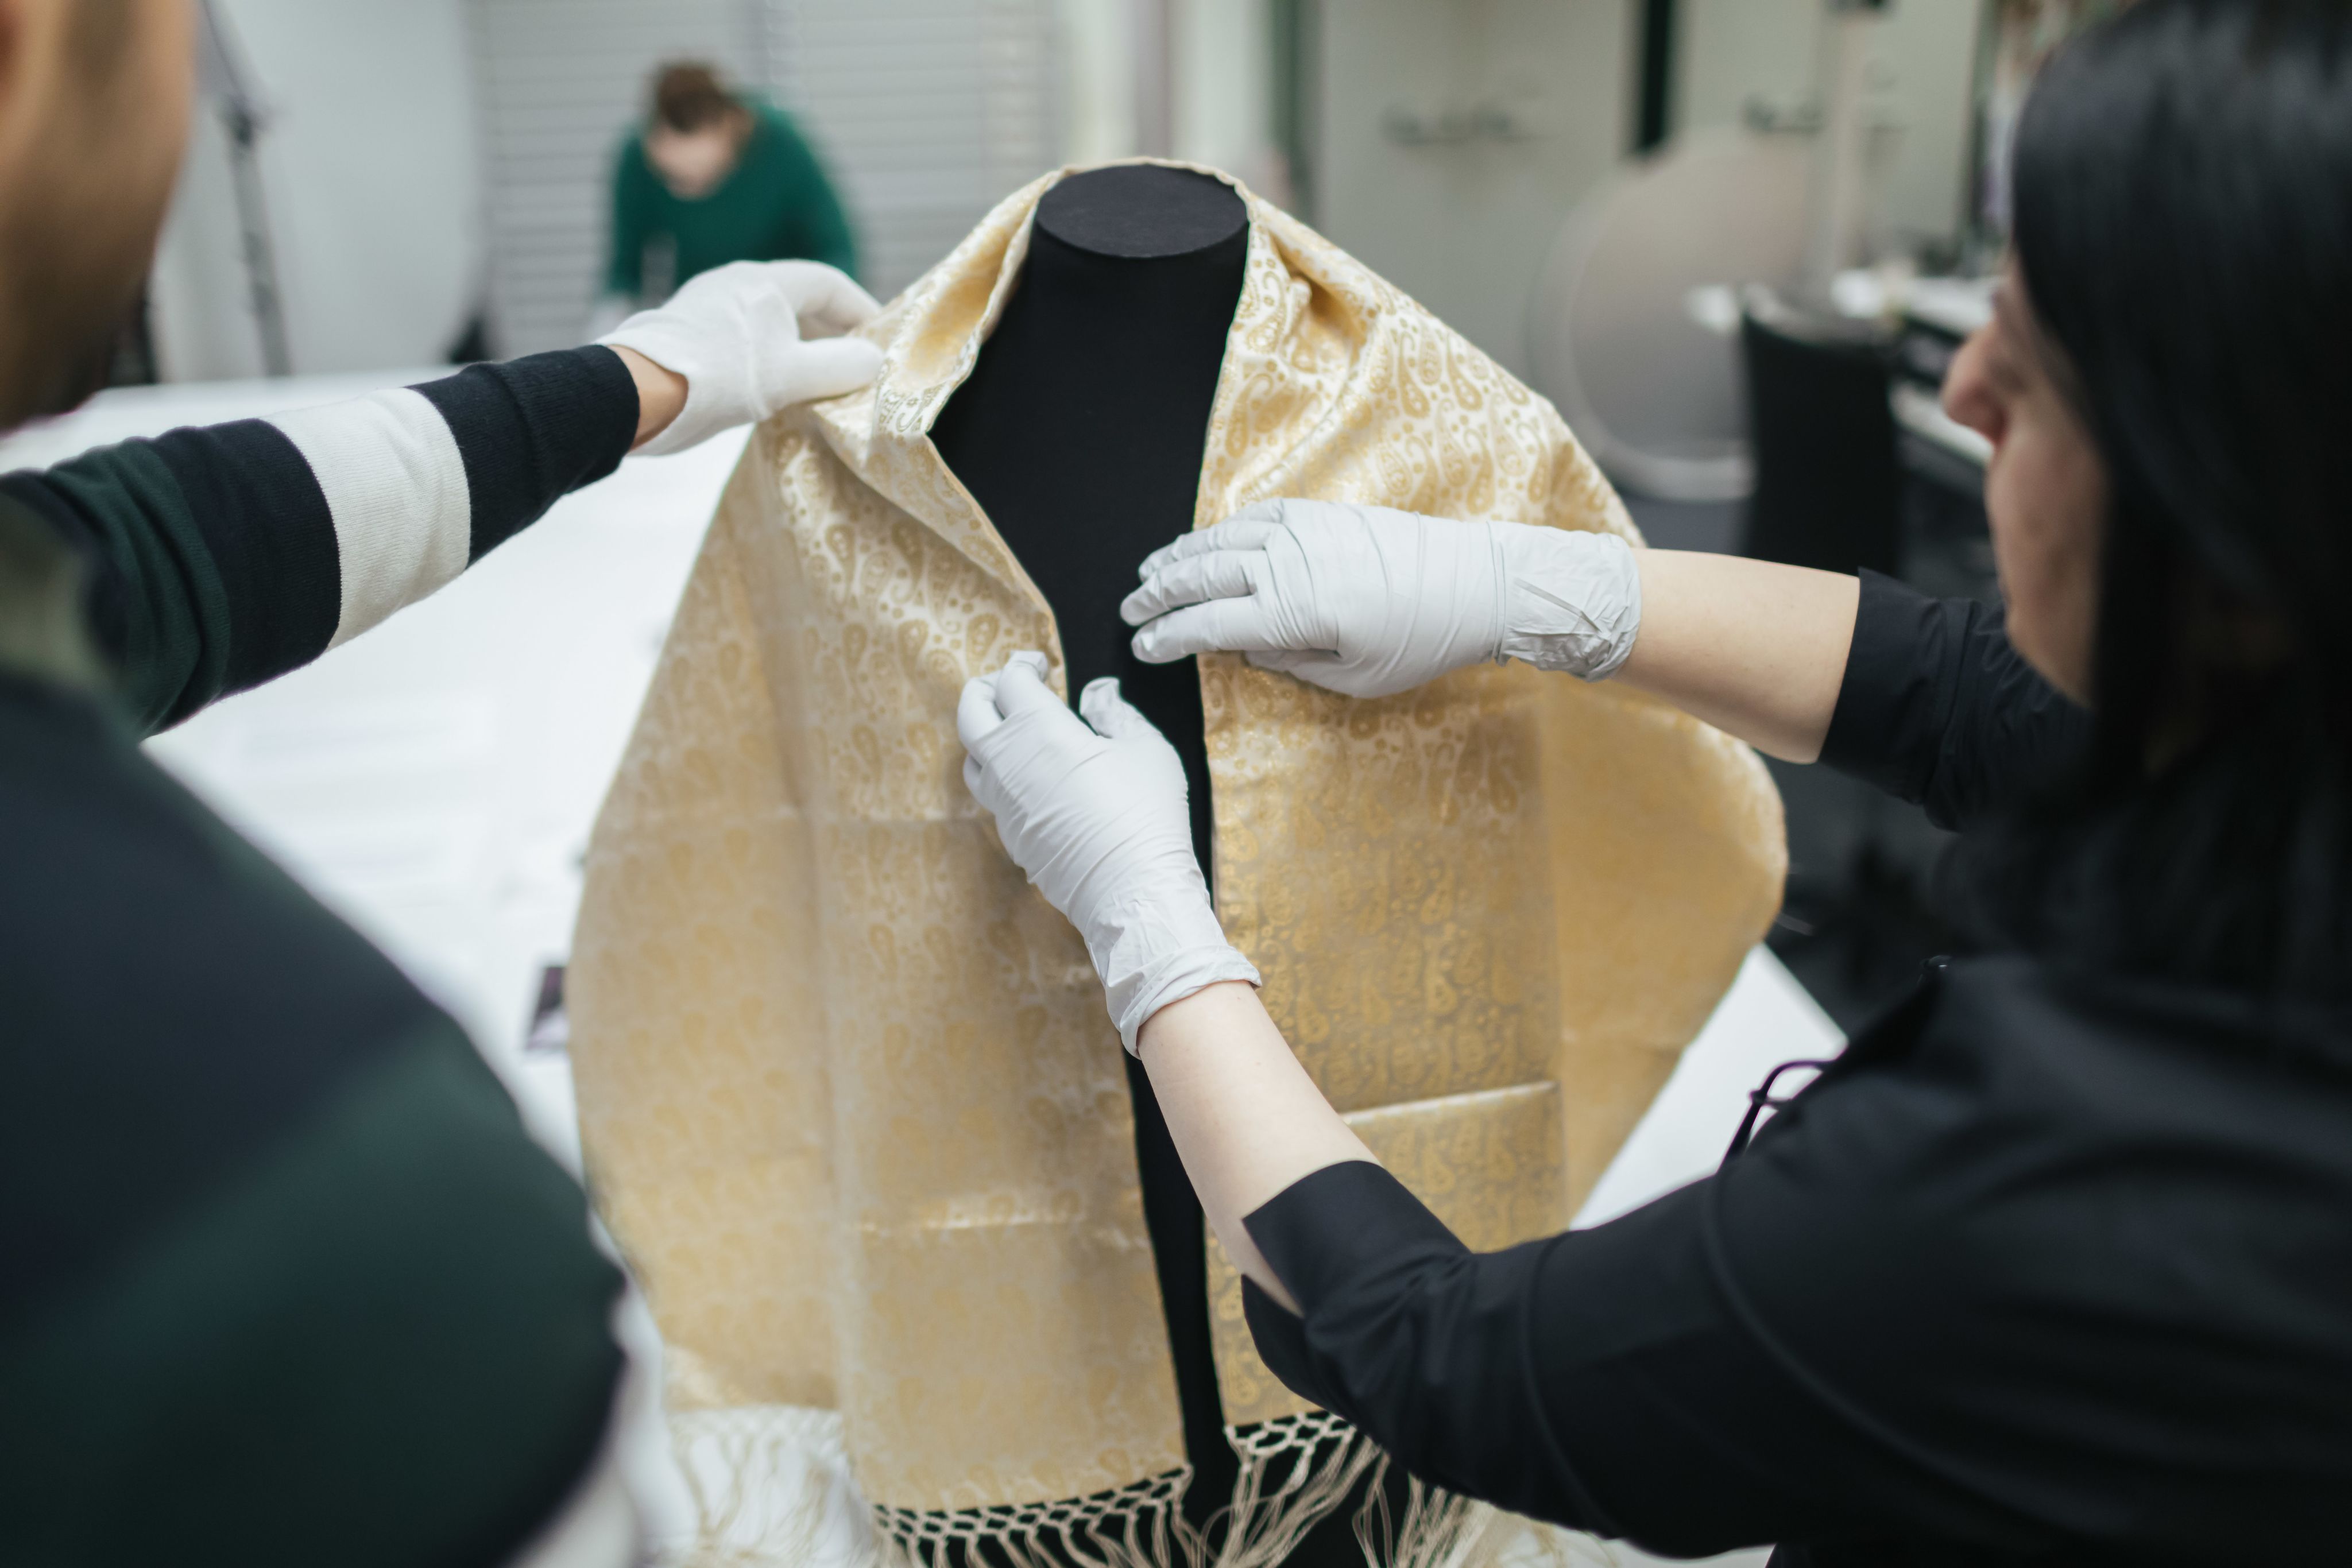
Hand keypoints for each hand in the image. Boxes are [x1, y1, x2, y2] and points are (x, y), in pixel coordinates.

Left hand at [598, 260, 884, 455]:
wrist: (636, 392)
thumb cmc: (720, 377)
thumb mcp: (791, 376)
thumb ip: (839, 367)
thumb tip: (872, 361)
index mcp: (767, 281)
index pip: (829, 283)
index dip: (862, 309)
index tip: (881, 341)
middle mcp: (737, 282)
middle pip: (798, 299)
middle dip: (831, 331)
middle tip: (852, 364)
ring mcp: (709, 305)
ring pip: (769, 320)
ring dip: (798, 347)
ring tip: (814, 381)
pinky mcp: (689, 331)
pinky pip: (743, 336)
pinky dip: (768, 356)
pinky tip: (768, 388)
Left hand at [958, 653, 1259, 1052]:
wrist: (1133, 893)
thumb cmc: (1147, 815)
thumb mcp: (1146, 749)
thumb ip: (1116, 712)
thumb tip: (1098, 692)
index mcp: (1039, 730)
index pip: (1009, 681)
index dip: (1022, 664)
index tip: (1040, 665)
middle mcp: (1008, 763)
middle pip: (971, 711)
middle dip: (986, 689)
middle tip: (1011, 686)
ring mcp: (1003, 804)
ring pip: (972, 758)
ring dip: (988, 736)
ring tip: (1017, 733)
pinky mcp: (1010, 836)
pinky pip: (992, 796)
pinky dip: (1003, 776)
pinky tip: (1034, 780)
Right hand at [1122, 498, 1642, 698]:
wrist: (1476, 583)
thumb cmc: (1420, 641)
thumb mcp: (1355, 677)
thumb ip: (1291, 664)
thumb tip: (1245, 650)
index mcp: (1292, 611)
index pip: (1208, 623)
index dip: (1167, 636)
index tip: (1142, 647)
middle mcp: (1287, 563)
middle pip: (1202, 575)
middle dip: (1158, 594)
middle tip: (1129, 609)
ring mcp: (1302, 531)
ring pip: (1221, 540)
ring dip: (1179, 557)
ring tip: (1150, 572)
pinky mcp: (1320, 513)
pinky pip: (1255, 517)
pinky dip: (1221, 530)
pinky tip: (1205, 541)